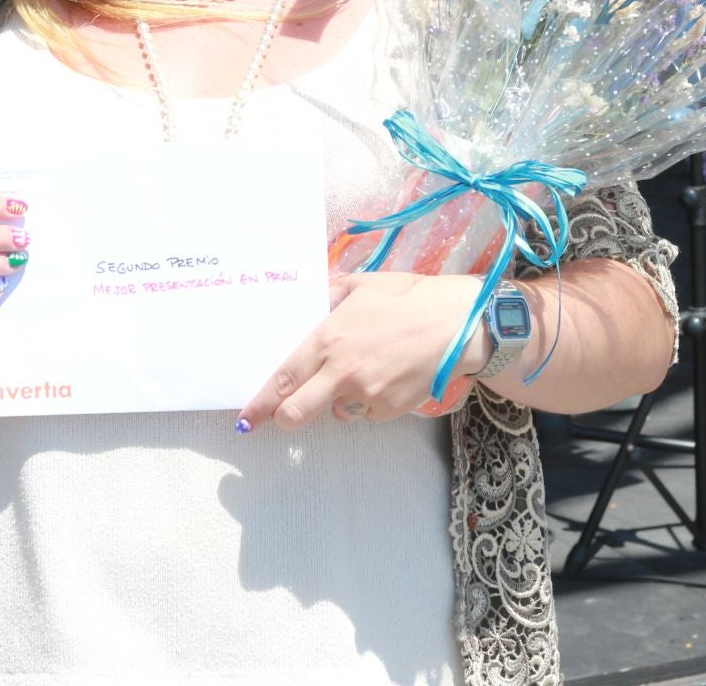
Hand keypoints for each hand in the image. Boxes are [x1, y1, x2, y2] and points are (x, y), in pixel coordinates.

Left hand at [239, 272, 486, 430]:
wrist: (459, 323)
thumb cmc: (409, 298)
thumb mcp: (360, 286)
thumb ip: (327, 299)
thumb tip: (306, 308)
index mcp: (329, 340)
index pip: (283, 379)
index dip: (260, 403)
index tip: (246, 418)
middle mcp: (343, 372)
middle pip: (296, 413)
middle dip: (283, 418)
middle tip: (282, 416)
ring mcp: (368, 395)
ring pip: (335, 413)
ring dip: (337, 402)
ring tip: (363, 372)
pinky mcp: (390, 410)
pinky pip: (366, 413)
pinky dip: (368, 401)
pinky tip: (385, 376)